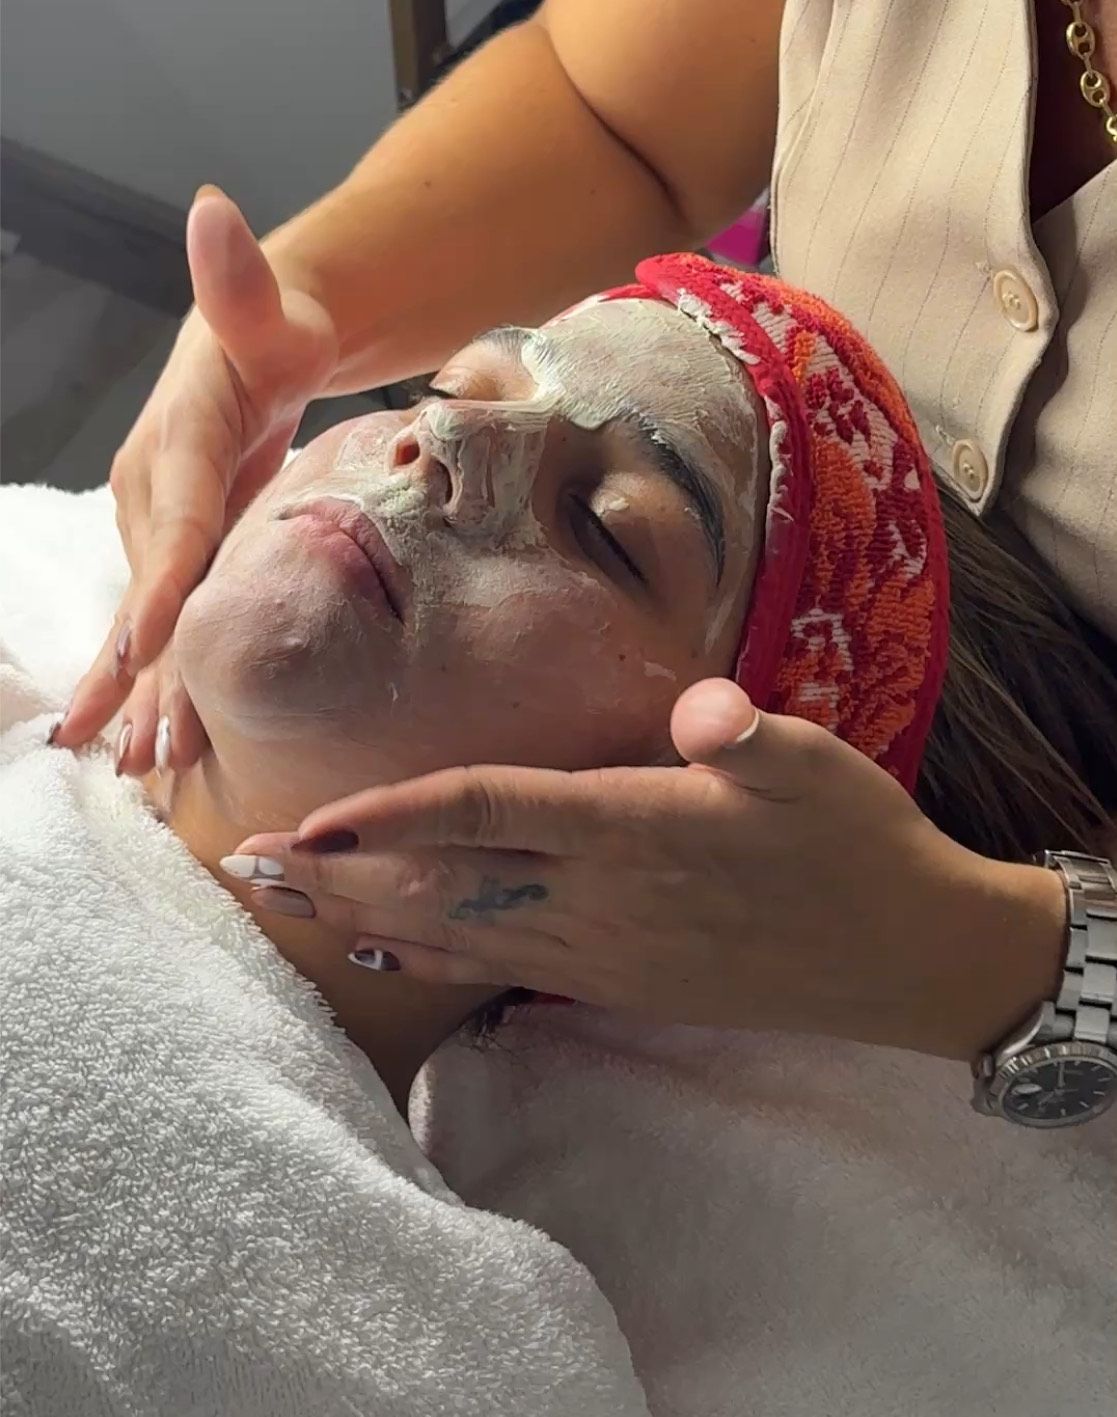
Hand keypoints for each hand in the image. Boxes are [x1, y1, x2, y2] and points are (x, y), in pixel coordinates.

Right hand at [53, 186, 338, 768]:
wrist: (258, 346)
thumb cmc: (277, 328)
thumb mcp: (268, 306)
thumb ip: (242, 281)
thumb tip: (211, 212)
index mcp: (180, 440)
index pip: (174, 517)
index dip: (164, 577)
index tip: (152, 640)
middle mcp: (152, 493)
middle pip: (148, 588)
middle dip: (137, 668)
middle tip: (123, 743)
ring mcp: (160, 527)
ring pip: (149, 619)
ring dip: (140, 692)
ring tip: (131, 764)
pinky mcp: (178, 550)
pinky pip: (167, 620)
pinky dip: (159, 677)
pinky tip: (154, 735)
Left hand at [229, 680, 1067, 1058]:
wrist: (906, 956)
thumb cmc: (860, 845)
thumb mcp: (825, 769)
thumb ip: (755, 739)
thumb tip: (704, 712)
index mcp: (641, 828)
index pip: (496, 812)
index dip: (401, 816)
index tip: (319, 817)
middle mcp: (605, 897)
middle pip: (448, 882)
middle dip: (345, 873)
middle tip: (250, 866)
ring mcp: (607, 950)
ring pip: (460, 933)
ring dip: (366, 915)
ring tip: (288, 907)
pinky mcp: (621, 979)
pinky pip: (503, 971)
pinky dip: (433, 958)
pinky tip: (385, 950)